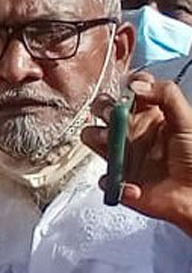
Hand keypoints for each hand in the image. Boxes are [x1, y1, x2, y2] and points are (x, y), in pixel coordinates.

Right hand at [81, 72, 191, 237]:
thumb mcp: (188, 120)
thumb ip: (166, 95)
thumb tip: (135, 85)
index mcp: (150, 115)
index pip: (129, 90)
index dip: (126, 85)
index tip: (130, 89)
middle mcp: (132, 131)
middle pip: (102, 108)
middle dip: (103, 107)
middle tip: (114, 115)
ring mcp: (123, 154)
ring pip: (91, 136)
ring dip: (97, 136)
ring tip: (114, 143)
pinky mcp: (118, 180)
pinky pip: (103, 178)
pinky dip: (116, 183)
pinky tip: (136, 186)